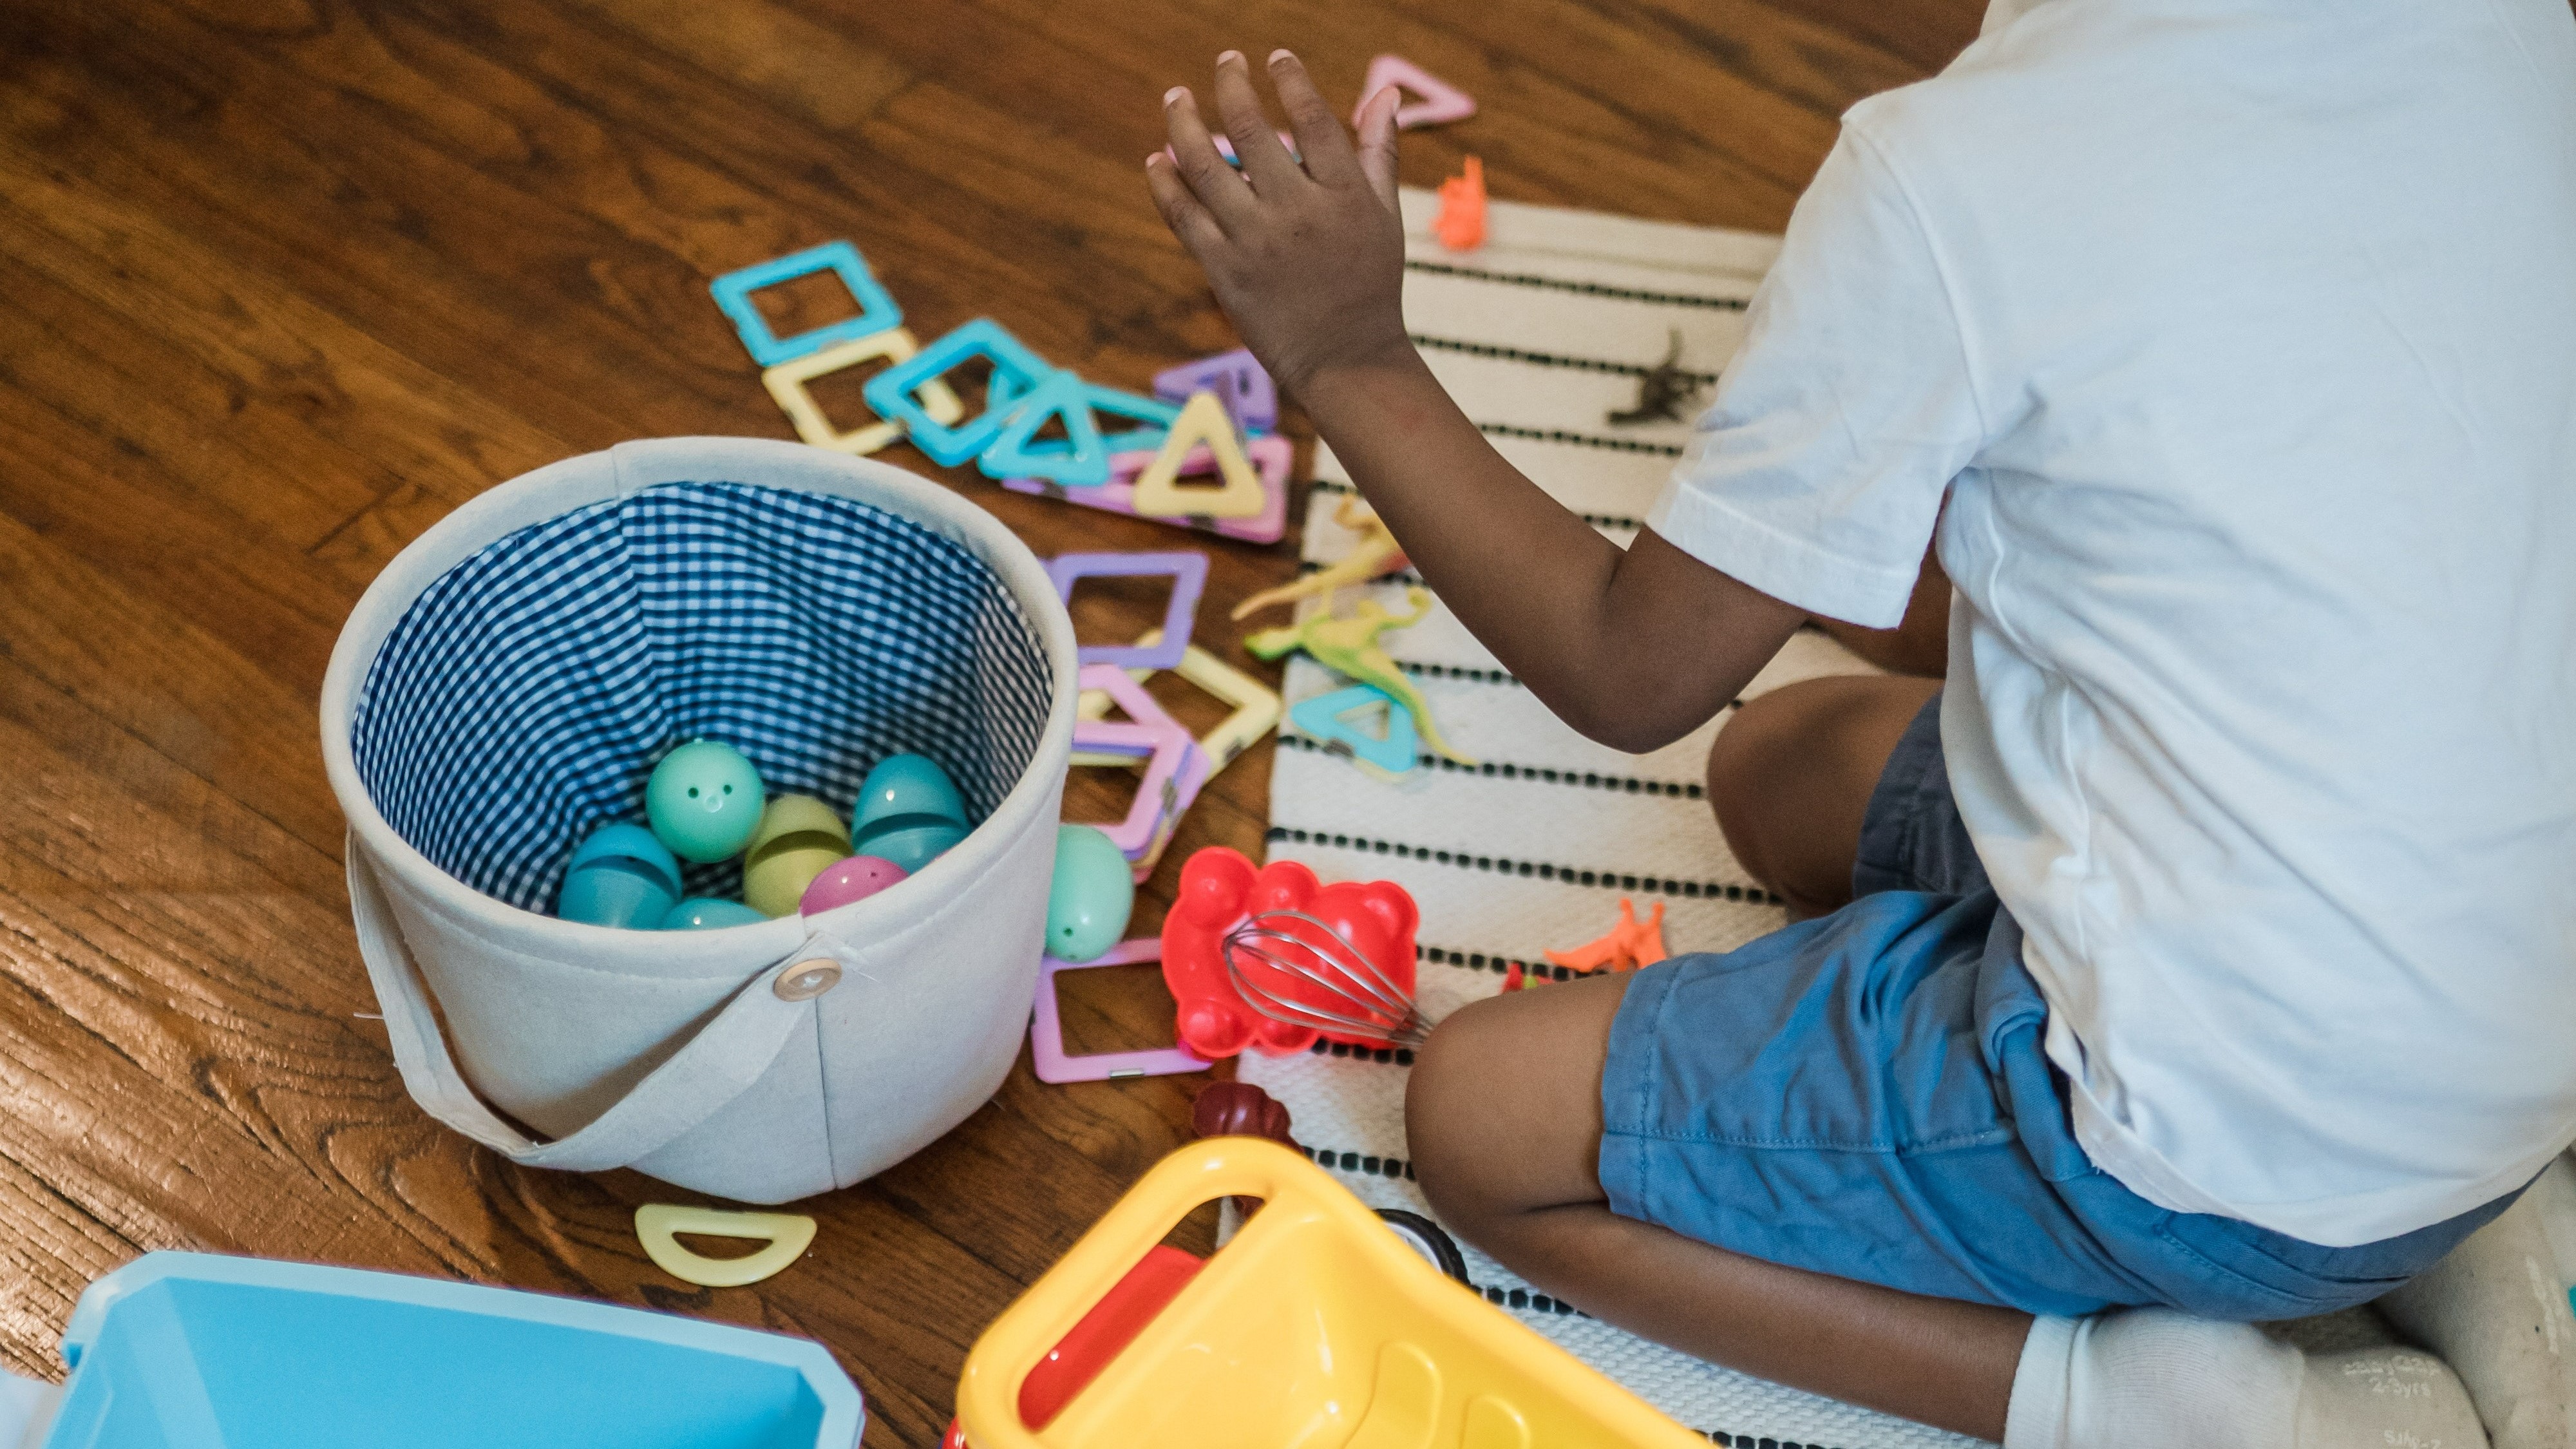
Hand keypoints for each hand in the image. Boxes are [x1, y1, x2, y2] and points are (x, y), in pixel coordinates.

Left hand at [1146, 51, 1412, 394]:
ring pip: (1206, 167)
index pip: (1311, 119)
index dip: (1290, 79)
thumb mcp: (1385, 216)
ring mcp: (1256, 241)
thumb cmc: (1370, 284)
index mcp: (1343, 195)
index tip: (1274, 57)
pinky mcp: (1223, 270)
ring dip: (1184, 125)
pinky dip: (1165, 183)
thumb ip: (1379, 151)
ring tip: (1177, 98)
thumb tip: (1387, 91)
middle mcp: (1298, 212)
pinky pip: (1183, 216)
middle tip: (1225, 62)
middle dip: (1232, 86)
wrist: (1346, 359)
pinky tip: (1157, 159)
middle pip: (1252, 131)